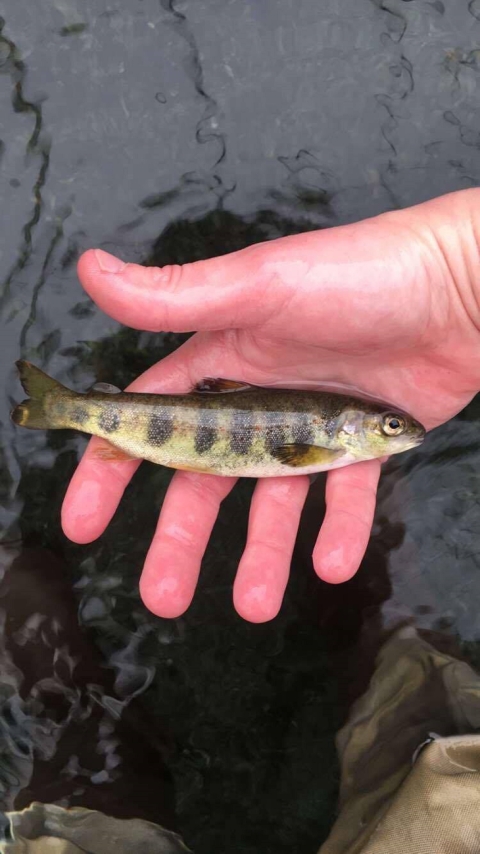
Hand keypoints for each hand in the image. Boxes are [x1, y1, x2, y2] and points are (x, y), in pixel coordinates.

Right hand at [62, 189, 479, 621]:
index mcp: (221, 363)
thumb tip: (90, 270)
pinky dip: (338, 532)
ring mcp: (312, 425)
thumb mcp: (259, 284)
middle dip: (181, 539)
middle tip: (163, 596)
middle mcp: (259, 399)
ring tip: (253, 606)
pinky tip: (330, 564)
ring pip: (274, 502)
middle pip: (207, 480)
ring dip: (261, 556)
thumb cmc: (359, 273)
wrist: (463, 286)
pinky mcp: (363, 443)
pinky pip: (345, 499)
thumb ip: (176, 295)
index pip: (151, 422)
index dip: (112, 470)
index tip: (83, 523)